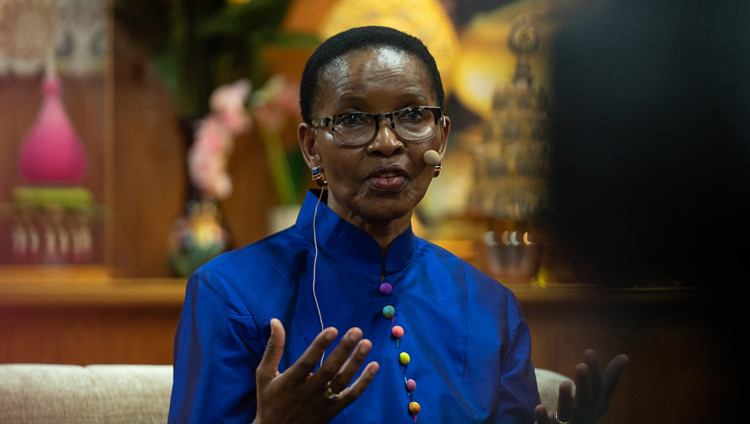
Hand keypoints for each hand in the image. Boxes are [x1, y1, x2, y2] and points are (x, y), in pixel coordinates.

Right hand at [254, 318, 379, 423]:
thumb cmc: (269, 400)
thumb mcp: (264, 374)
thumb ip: (273, 348)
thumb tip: (276, 321)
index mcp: (290, 381)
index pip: (307, 362)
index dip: (320, 346)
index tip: (332, 329)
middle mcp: (307, 392)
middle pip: (329, 370)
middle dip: (343, 349)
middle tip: (356, 331)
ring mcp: (321, 403)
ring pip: (342, 382)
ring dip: (356, 362)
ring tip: (367, 343)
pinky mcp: (331, 411)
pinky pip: (351, 396)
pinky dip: (364, 382)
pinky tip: (374, 365)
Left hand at [534, 350, 628, 423]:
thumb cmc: (584, 410)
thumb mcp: (597, 395)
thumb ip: (608, 377)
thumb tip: (625, 356)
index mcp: (595, 405)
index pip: (598, 388)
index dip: (595, 371)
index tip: (589, 351)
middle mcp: (584, 414)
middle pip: (585, 400)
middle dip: (584, 384)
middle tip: (581, 366)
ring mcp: (568, 423)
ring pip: (568, 413)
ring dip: (566, 399)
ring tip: (565, 383)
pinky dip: (543, 417)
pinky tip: (539, 407)